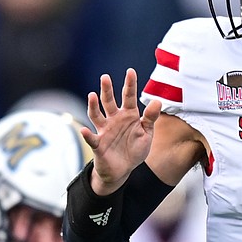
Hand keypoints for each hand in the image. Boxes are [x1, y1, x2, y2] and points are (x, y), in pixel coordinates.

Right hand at [82, 69, 162, 194]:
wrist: (123, 170)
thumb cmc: (134, 149)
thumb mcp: (147, 134)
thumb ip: (150, 119)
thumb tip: (157, 101)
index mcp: (129, 115)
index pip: (129, 96)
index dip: (130, 84)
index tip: (130, 71)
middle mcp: (114, 119)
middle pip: (109, 101)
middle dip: (107, 90)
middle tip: (105, 77)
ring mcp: (105, 130)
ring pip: (96, 115)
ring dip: (93, 106)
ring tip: (92, 95)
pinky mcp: (98, 144)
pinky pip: (91, 138)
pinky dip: (87, 134)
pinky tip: (84, 130)